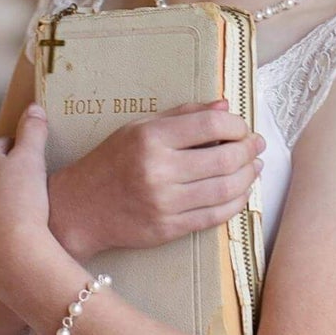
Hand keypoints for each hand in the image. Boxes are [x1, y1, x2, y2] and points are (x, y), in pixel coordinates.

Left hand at [0, 103, 58, 296]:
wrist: (11, 256)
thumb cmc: (23, 201)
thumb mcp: (33, 159)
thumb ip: (32, 130)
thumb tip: (33, 107)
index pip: (3, 146)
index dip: (23, 152)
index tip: (37, 162)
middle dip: (5, 177)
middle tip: (31, 189)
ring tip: (21, 214)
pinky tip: (9, 237)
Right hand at [48, 100, 263, 262]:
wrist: (80, 207)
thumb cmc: (110, 161)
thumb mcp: (138, 128)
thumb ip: (183, 115)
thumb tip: (225, 105)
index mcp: (150, 138)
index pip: (211, 125)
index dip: (236, 125)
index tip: (241, 126)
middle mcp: (158, 170)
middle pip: (225, 157)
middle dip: (249, 150)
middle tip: (255, 145)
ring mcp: (165, 203)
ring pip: (227, 189)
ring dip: (248, 177)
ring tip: (252, 167)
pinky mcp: (169, 229)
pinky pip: (216, 216)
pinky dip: (236, 202)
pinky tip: (240, 191)